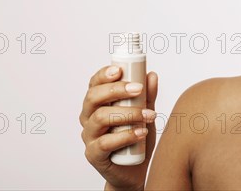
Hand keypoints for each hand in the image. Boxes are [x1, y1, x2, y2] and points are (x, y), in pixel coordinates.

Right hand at [80, 65, 158, 190]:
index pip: (94, 84)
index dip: (103, 74)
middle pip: (93, 97)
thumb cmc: (137, 139)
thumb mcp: (145, 114)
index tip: (120, 70)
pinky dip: (125, 136)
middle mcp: (89, 117)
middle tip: (139, 89)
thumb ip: (148, 96)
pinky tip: (141, 132)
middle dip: (116, 90)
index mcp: (97, 104)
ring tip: (148, 116)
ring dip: (127, 114)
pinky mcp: (94, 154)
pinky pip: (105, 142)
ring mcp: (89, 136)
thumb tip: (151, 75)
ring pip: (100, 118)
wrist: (135, 170)